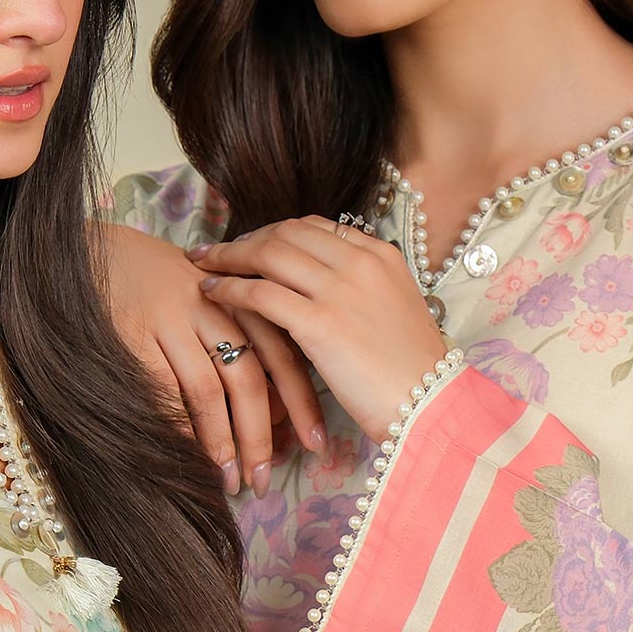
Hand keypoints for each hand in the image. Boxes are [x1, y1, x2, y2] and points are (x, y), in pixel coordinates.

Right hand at [96, 220, 326, 494]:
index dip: (302, 404)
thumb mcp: (218, 305)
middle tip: (264, 481)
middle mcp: (213, 308)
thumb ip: (250, 345)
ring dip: (221, 442)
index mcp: (242, 300)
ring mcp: (173, 319)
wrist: (104, 253)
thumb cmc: (170, 289)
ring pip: (208, 390)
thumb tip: (281, 415)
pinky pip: (164, 389)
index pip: (283, 357)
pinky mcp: (135, 332)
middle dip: (261, 437)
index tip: (316, 446)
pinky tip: (187, 457)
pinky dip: (179, 426)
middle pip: (249, 380)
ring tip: (228, 480)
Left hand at [187, 218, 448, 445]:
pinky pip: (260, 294)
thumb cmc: (411, 370)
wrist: (430, 403)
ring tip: (202, 265)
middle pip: (286, 233)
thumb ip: (361, 288)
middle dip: (245, 239)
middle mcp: (359, 262)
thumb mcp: (393, 310)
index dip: (275, 232)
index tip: (250, 244)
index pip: (315, 228)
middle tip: (216, 251)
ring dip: (228, 257)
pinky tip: (210, 294)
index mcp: (379, 255)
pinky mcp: (320, 324)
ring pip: (268, 255)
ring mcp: (339, 290)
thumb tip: (321, 285)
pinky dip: (229, 289)